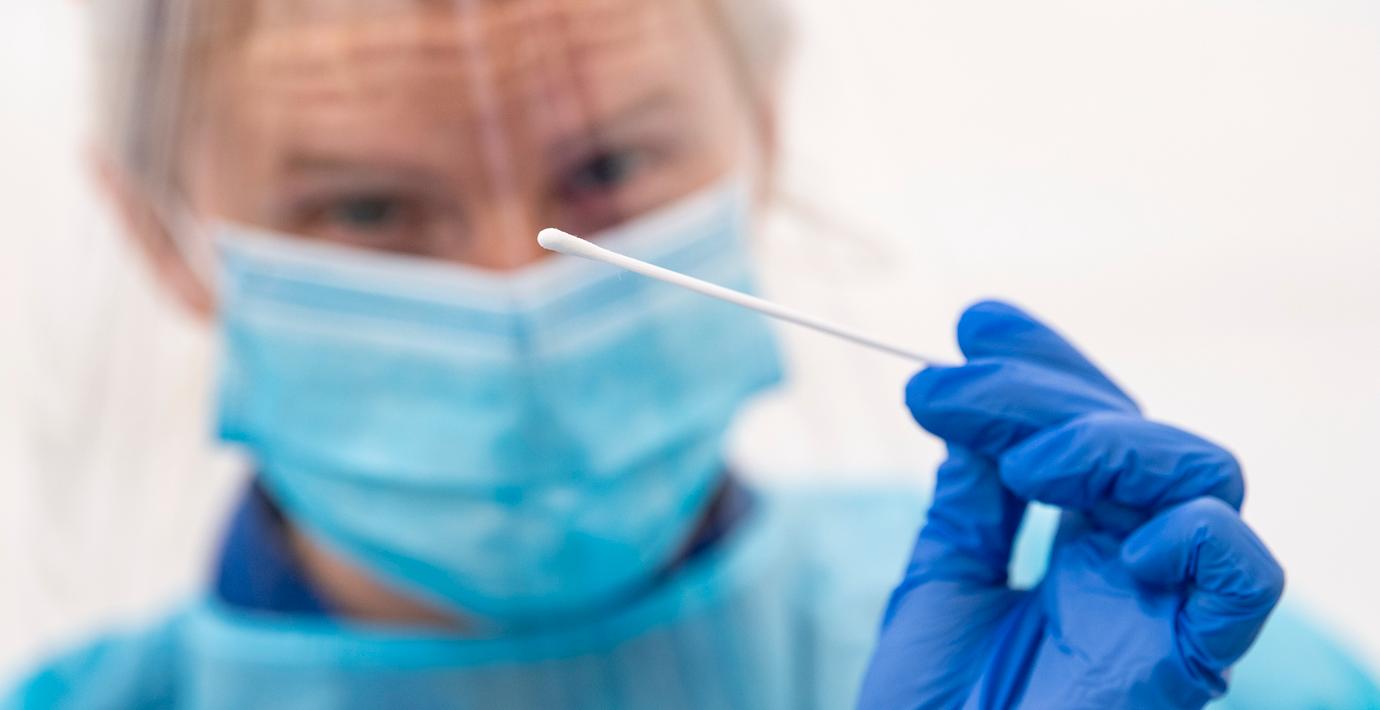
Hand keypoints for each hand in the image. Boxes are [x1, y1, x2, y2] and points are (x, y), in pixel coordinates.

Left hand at [857, 301, 1284, 709]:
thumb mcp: (940, 580)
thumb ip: (969, 499)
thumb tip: (968, 405)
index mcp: (1080, 547)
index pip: (1089, 427)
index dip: (1043, 365)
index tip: (970, 324)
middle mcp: (1133, 569)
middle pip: (1140, 432)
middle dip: (1045, 389)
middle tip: (944, 384)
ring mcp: (1162, 610)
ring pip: (1202, 474)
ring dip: (1108, 441)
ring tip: (1022, 466)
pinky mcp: (1183, 662)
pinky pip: (1244, 578)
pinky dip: (1195, 532)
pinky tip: (1115, 535)